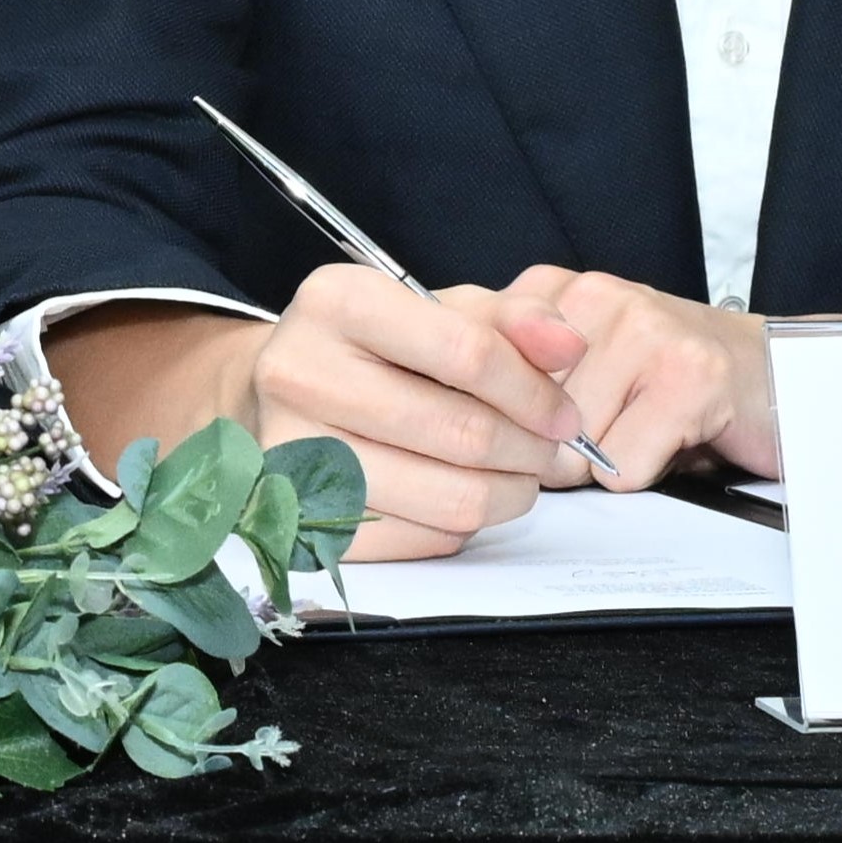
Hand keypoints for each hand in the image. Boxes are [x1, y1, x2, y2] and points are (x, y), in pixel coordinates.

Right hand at [46, 269, 569, 560]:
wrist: (273, 396)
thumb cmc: (371, 349)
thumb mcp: (432, 311)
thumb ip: (508, 321)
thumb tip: (567, 344)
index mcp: (335, 302)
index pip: (466, 352)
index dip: (536, 390)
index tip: (565, 413)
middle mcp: (298, 373)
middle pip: (462, 432)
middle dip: (530, 450)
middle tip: (550, 452)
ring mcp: (293, 454)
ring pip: (452, 499)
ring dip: (508, 494)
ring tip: (517, 477)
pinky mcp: (302, 520)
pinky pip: (423, 540)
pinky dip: (462, 525)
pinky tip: (460, 495)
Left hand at [493, 268, 781, 490]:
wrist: (769, 371)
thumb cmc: (662, 375)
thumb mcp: (570, 361)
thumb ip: (509, 375)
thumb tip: (455, 423)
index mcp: (548, 288)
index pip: (469, 360)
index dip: (484, 417)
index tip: (502, 430)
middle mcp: (591, 295)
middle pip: (520, 419)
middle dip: (553, 447)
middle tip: (605, 425)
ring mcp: (643, 329)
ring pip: (572, 448)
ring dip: (605, 461)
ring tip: (643, 425)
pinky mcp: (687, 376)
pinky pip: (622, 466)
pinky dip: (644, 472)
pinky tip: (671, 437)